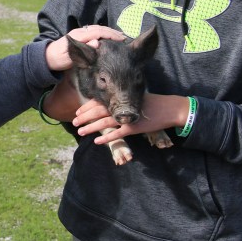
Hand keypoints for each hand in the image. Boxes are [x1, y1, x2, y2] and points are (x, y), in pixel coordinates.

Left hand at [45, 25, 125, 70]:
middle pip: (99, 29)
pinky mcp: (80, 36)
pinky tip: (109, 38)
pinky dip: (104, 33)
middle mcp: (80, 32)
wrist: (47, 57)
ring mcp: (80, 33)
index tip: (121, 39)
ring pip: (98, 29)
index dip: (110, 35)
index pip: (98, 32)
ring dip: (109, 32)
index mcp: (79, 36)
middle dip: (112, 32)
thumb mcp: (70, 56)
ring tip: (120, 37)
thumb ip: (83, 50)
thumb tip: (97, 42)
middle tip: (124, 37)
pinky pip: (95, 32)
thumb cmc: (58, 59)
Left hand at [72, 93, 187, 144]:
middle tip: (74, 122)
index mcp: (121, 98)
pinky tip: (97, 142)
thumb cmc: (150, 103)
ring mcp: (127, 118)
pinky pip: (117, 134)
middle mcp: (122, 107)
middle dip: (84, 117)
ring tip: (80, 132)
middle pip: (98, 112)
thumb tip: (107, 104)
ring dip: (91, 128)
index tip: (77, 112)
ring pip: (105, 123)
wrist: (167, 108)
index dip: (86, 107)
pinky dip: (107, 138)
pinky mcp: (134, 128)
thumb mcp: (133, 98)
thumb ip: (121, 101)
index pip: (99, 102)